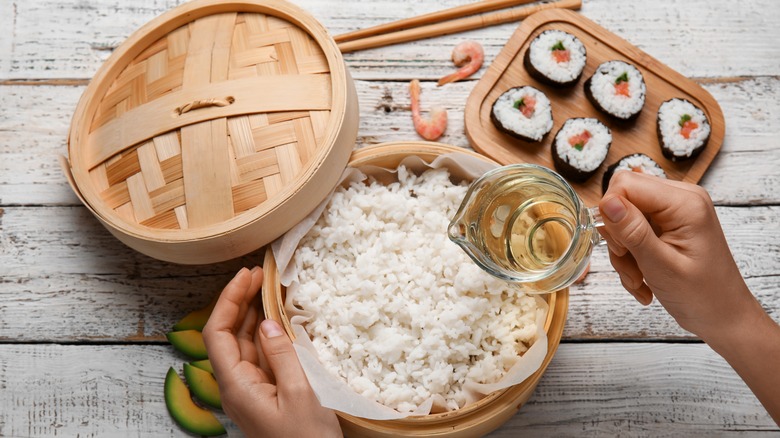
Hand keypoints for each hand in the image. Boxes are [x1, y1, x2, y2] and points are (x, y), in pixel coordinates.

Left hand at [202, 267, 341, 437]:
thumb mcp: (300, 393)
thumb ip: (282, 355)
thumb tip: (268, 322)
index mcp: (237, 387)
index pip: (217, 334)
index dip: (229, 300)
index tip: (247, 275)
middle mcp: (237, 387)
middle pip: (228, 335)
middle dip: (240, 301)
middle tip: (260, 274)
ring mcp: (251, 391)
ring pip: (244, 344)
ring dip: (254, 315)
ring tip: (268, 288)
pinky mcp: (265, 394)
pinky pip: (260, 357)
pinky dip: (267, 334)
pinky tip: (278, 320)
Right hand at [599, 171, 779, 423]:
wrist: (724, 317)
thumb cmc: (702, 296)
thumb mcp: (661, 266)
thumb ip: (632, 231)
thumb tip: (606, 201)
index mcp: (684, 203)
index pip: (625, 184)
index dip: (612, 215)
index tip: (623, 249)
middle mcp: (681, 198)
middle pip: (622, 200)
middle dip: (618, 237)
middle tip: (631, 266)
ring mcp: (674, 210)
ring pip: (623, 218)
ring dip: (624, 253)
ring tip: (639, 279)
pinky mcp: (669, 223)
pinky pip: (633, 230)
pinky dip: (631, 256)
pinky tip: (643, 278)